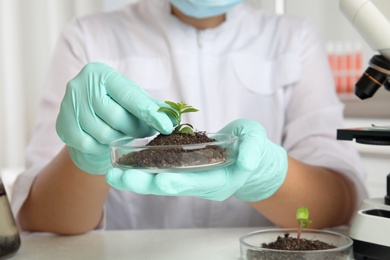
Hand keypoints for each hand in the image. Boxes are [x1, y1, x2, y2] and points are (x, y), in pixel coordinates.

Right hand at [56, 63, 172, 173]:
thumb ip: (150, 104)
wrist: (82, 116)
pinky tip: (106, 140)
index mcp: (101, 73)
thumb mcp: (131, 98)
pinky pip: (90, 145)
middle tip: (146, 131)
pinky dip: (102, 147)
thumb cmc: (113, 103)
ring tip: (124, 133)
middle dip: (136, 128)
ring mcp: (68, 105)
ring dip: (120, 138)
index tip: (167, 126)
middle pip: (117, 117)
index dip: (150, 113)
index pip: (130, 95)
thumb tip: (172, 116)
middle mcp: (81, 85)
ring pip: (104, 134)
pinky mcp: (62, 126)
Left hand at [106, 119, 287, 201]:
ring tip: (113, 173)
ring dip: (137, 177)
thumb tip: (246, 161)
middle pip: (171, 186)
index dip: (179, 181)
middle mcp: (201, 184)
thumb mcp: (256, 142)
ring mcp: (191, 178)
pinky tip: (126, 162)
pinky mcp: (183, 169)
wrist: (247, 154)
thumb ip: (252, 151)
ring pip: (161, 180)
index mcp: (220, 180)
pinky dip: (144, 168)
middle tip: (118, 178)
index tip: (159, 180)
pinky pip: (162, 170)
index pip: (197, 183)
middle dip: (145, 183)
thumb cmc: (252, 147)